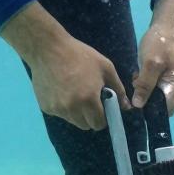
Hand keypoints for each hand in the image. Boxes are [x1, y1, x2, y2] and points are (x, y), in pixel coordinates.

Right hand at [0, 2, 128, 129]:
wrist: (47, 48)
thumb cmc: (79, 55)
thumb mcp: (105, 68)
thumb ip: (118, 89)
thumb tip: (127, 106)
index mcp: (88, 100)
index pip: (99, 124)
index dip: (103, 118)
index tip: (101, 108)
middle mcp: (72, 109)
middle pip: (86, 126)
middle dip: (90, 117)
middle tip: (89, 101)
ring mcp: (58, 109)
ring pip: (73, 121)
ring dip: (77, 114)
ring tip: (75, 94)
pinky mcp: (46, 107)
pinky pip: (60, 114)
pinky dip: (63, 108)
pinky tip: (62, 91)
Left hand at [133, 0, 173, 113]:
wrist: (170, 26)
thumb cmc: (160, 42)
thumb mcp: (149, 63)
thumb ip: (144, 85)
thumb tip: (138, 105)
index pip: (166, 110)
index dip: (150, 108)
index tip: (136, 100)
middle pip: (164, 105)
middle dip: (148, 97)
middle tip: (136, 83)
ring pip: (162, 97)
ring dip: (149, 91)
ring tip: (140, 77)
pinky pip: (163, 89)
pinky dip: (152, 85)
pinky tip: (145, 75)